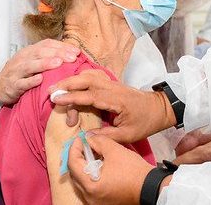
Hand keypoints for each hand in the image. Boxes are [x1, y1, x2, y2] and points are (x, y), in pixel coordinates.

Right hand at [0, 39, 79, 104]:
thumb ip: (47, 57)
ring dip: (45, 63)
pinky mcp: (13, 85)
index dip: (62, 47)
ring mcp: (16, 71)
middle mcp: (23, 58)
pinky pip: (22, 83)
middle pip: (41, 52)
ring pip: (31, 66)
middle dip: (58, 54)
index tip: (77, 51)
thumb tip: (70, 54)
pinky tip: (40, 80)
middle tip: (72, 57)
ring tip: (58, 63)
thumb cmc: (19, 73)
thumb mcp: (31, 61)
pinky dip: (31, 81)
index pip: (47, 44)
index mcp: (30, 51)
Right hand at [50, 71, 175, 142]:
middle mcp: (112, 88)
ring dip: (72, 80)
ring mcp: (112, 83)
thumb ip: (105, 136)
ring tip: (58, 89)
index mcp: (116, 100)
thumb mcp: (127, 135)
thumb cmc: (145, 122)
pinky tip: (73, 84)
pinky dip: (81, 77)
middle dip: (67, 84)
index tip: (56, 99)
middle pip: (86, 79)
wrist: (159, 108)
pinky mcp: (112, 84)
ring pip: (89, 75)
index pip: (90, 95)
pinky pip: (94, 76)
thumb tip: (85, 135)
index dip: (71, 97)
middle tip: (51, 92)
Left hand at [68, 133, 155, 204]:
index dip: (74, 148)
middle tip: (85, 145)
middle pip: (75, 174)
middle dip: (78, 157)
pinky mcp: (102, 202)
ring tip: (92, 153)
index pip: (73, 164)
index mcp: (90, 185)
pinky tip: (98, 165)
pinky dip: (91, 175)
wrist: (150, 186)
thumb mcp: (114, 150)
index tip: (80, 138)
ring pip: (82, 181)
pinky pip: (90, 186)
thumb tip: (87, 137)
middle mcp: (89, 196)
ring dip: (84, 166)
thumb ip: (98, 141)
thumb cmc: (132, 169)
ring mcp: (95, 201)